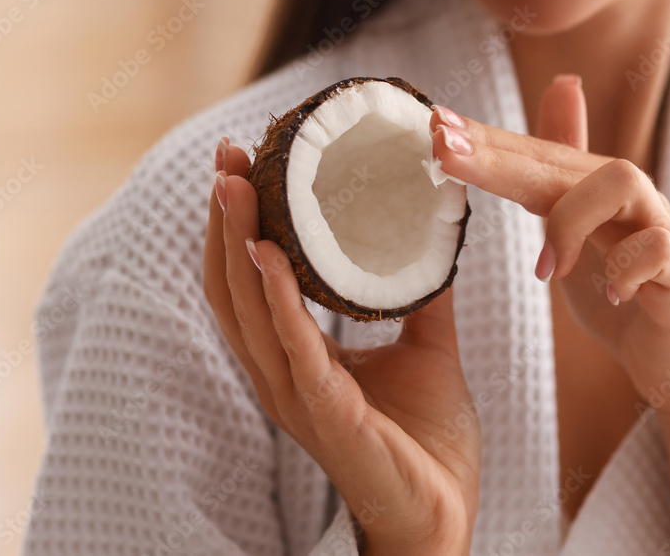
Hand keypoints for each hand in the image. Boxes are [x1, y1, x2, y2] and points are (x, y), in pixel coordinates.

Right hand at [203, 139, 479, 554]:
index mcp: (296, 358)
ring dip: (238, 244)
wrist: (443, 511)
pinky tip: (273, 252)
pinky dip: (278, 296)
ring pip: (247, 311)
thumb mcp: (425, 347)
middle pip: (233, 286)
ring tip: (236, 186)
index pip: (249, 282)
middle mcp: (281, 373)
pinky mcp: (323, 413)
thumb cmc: (424, 439)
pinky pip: (292, 347)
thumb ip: (421, 295)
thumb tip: (435, 236)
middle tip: (228, 157)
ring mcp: (296, 396)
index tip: (244, 164)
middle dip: (226, 220)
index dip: (239, 225)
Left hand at [430, 76, 669, 414]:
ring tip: (549, 269)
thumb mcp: (570, 231)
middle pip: (563, 162)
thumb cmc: (617, 286)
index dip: (486, 139)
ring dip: (571, 220)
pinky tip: (612, 292)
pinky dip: (626, 266)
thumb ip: (549, 177)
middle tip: (444, 150)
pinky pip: (656, 247)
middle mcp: (628, 197)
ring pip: (622, 181)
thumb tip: (544, 101)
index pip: (534, 154)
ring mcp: (658, 229)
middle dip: (500, 157)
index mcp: (593, 188)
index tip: (434, 125)